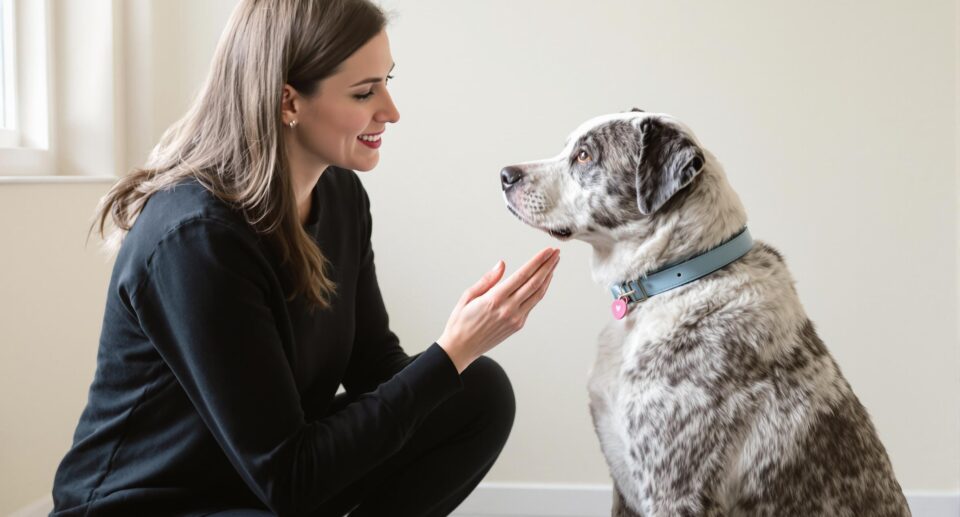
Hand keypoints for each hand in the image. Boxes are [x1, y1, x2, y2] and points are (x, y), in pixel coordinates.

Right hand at [437, 247, 559, 372]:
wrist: (461, 348)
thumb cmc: (461, 321)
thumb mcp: (468, 296)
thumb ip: (488, 280)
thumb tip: (502, 265)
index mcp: (495, 299)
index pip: (522, 275)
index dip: (537, 261)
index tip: (546, 251)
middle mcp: (508, 309)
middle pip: (535, 283)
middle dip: (548, 266)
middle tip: (556, 253)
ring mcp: (515, 318)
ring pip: (537, 294)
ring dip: (548, 278)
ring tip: (553, 264)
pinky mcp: (518, 325)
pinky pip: (532, 304)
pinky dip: (540, 290)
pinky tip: (543, 282)